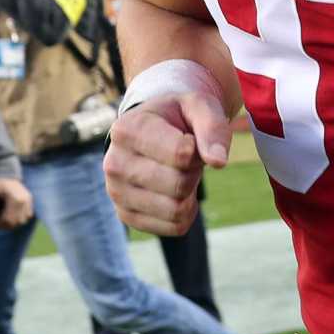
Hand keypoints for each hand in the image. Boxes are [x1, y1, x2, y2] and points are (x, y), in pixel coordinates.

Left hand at [0, 177, 33, 227]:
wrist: (6, 173)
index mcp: (15, 199)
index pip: (7, 220)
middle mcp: (24, 201)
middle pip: (15, 222)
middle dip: (3, 226)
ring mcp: (29, 201)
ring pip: (22, 221)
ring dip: (12, 223)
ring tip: (1, 221)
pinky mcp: (30, 201)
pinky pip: (27, 216)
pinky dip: (19, 219)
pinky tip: (10, 216)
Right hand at [103, 93, 229, 234]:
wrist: (154, 129)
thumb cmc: (178, 117)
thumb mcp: (198, 106)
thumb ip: (212, 128)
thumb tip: (218, 162)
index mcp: (126, 130)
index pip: (181, 155)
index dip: (198, 149)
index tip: (189, 139)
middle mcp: (114, 164)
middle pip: (179, 185)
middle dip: (194, 172)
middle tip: (187, 158)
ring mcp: (116, 193)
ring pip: (176, 211)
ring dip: (191, 193)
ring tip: (180, 173)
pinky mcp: (127, 216)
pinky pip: (174, 227)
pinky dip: (187, 212)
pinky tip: (177, 192)